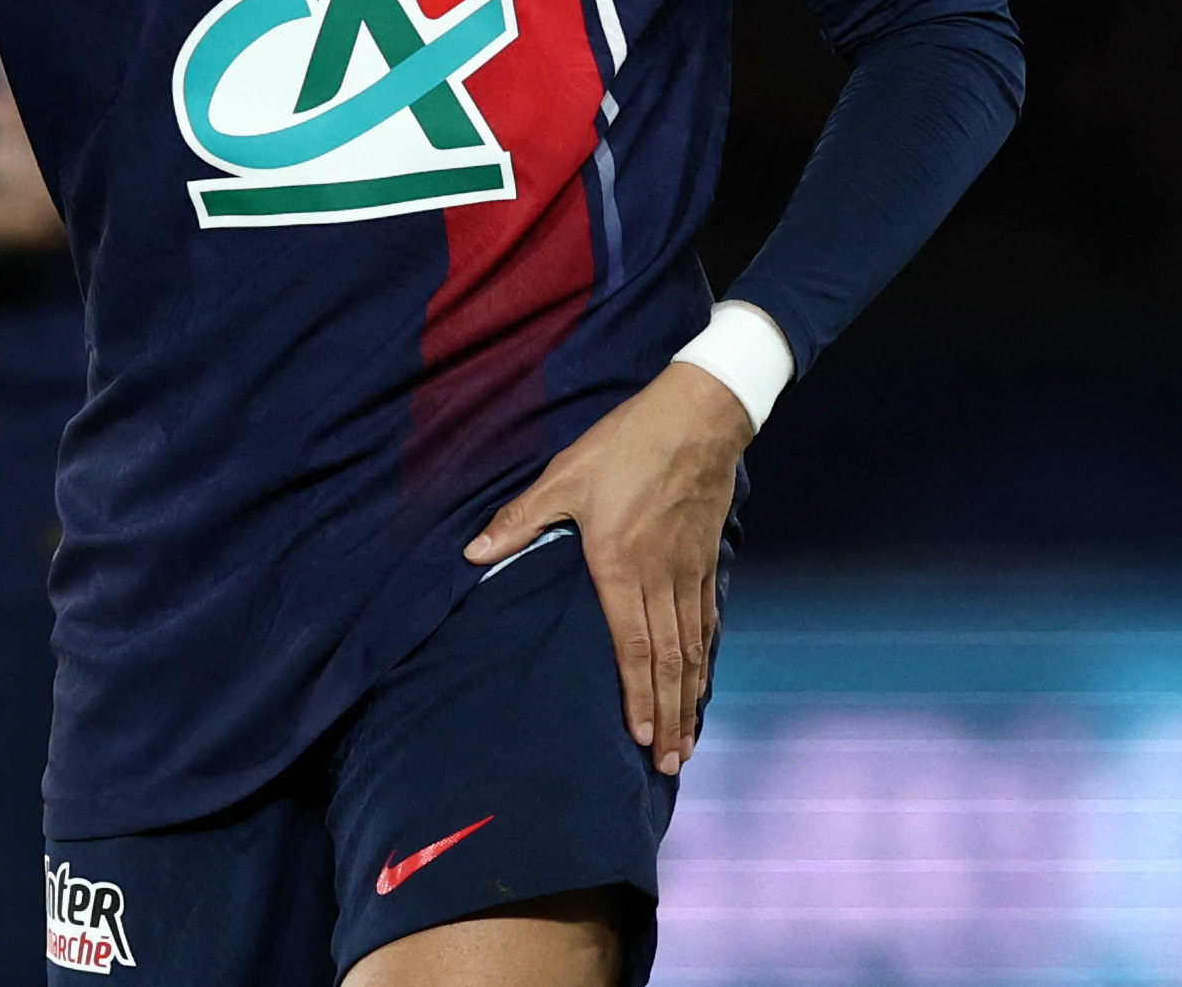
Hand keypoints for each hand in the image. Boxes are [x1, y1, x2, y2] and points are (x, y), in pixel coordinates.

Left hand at [462, 362, 750, 775]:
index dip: (636, 693)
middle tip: (669, 762)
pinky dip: (706, 658)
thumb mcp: (563, 476)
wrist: (696, 417)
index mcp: (620, 563)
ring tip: (688, 741)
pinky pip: (708, 621)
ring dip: (690, 698)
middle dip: (669, 715)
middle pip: (668, 660)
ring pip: (692, 648)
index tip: (639, 736)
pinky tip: (702, 681)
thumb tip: (473, 553)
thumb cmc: (624, 445)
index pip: (631, 643)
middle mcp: (660, 577)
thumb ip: (520, 520)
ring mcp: (689, 571)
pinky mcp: (707, 559)